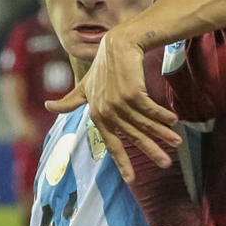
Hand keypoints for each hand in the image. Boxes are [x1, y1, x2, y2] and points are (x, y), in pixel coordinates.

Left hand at [47, 27, 181, 181]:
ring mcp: (118, 102)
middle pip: (133, 137)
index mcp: (97, 115)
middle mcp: (106, 111)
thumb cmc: (102, 67)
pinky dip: (162, 115)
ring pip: (144, 124)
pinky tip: (174, 120)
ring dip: (163, 134)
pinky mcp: (131, 92)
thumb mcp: (85, 85)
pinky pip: (150, 109)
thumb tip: (47, 105)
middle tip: (166, 164)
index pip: (111, 143)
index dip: (122, 162)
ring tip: (177, 143)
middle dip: (151, 151)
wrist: (117, 46)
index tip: (132, 179)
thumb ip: (70, 100)